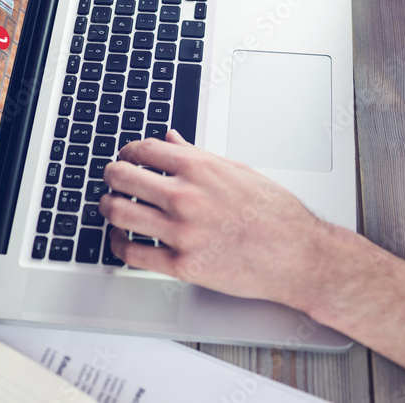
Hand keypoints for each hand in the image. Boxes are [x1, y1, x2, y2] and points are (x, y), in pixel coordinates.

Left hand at [99, 131, 324, 304]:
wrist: (297, 254)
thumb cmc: (275, 213)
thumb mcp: (237, 170)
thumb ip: (197, 155)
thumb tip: (171, 140)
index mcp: (199, 168)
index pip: (142, 150)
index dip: (127, 152)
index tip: (126, 157)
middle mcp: (185, 196)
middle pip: (122, 177)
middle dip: (111, 176)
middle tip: (111, 180)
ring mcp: (180, 232)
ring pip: (120, 213)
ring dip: (108, 208)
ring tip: (111, 207)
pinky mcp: (181, 265)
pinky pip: (133, 252)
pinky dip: (118, 243)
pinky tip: (121, 239)